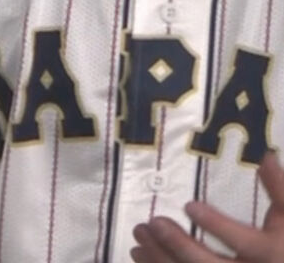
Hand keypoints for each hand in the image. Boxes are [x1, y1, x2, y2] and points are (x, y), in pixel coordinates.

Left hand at [132, 152, 283, 260]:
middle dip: (178, 244)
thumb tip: (266, 156)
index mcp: (269, 253)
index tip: (190, 205)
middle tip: (153, 222)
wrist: (277, 261)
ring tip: (138, 235)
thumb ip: (279, 189)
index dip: (217, 225)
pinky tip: (139, 254)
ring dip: (160, 258)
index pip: (241, 241)